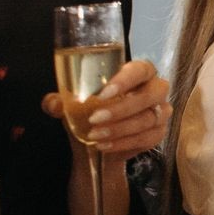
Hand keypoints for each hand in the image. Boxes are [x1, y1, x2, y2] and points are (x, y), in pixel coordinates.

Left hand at [42, 59, 169, 158]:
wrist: (98, 142)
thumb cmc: (90, 113)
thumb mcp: (71, 106)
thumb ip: (59, 102)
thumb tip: (53, 103)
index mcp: (137, 74)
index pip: (141, 69)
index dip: (126, 79)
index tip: (104, 93)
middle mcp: (155, 89)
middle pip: (151, 94)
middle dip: (123, 108)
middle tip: (95, 118)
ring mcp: (161, 112)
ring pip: (149, 118)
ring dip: (121, 128)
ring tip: (95, 135)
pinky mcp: (159, 133)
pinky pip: (148, 138)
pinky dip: (124, 143)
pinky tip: (105, 145)